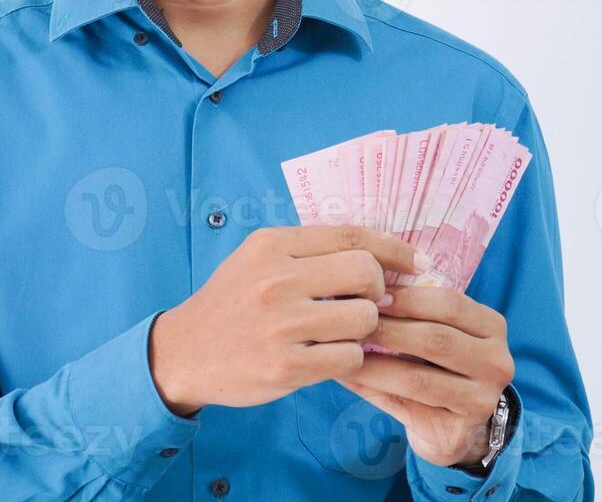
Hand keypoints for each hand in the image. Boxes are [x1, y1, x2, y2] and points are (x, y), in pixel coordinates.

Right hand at [149, 225, 426, 415]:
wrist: (185, 351)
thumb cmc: (232, 302)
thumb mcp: (258, 259)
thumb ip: (309, 250)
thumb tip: (378, 251)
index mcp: (272, 245)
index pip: (351, 235)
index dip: (392, 247)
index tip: (416, 260)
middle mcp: (276, 280)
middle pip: (365, 273)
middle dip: (376, 290)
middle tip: (364, 302)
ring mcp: (281, 325)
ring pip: (364, 318)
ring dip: (363, 328)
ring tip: (340, 331)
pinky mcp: (286, 367)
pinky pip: (351, 357)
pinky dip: (350, 357)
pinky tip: (330, 355)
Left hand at [336, 286, 513, 467]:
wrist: (454, 426)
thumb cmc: (436, 367)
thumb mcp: (434, 333)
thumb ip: (406, 314)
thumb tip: (353, 291)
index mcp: (492, 326)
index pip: (449, 303)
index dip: (407, 297)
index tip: (370, 293)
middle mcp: (496, 362)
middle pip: (435, 338)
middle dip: (387, 328)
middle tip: (352, 322)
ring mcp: (482, 398)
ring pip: (418, 377)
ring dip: (374, 362)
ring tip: (344, 350)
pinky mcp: (459, 429)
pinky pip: (408, 406)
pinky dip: (374, 387)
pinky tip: (350, 376)